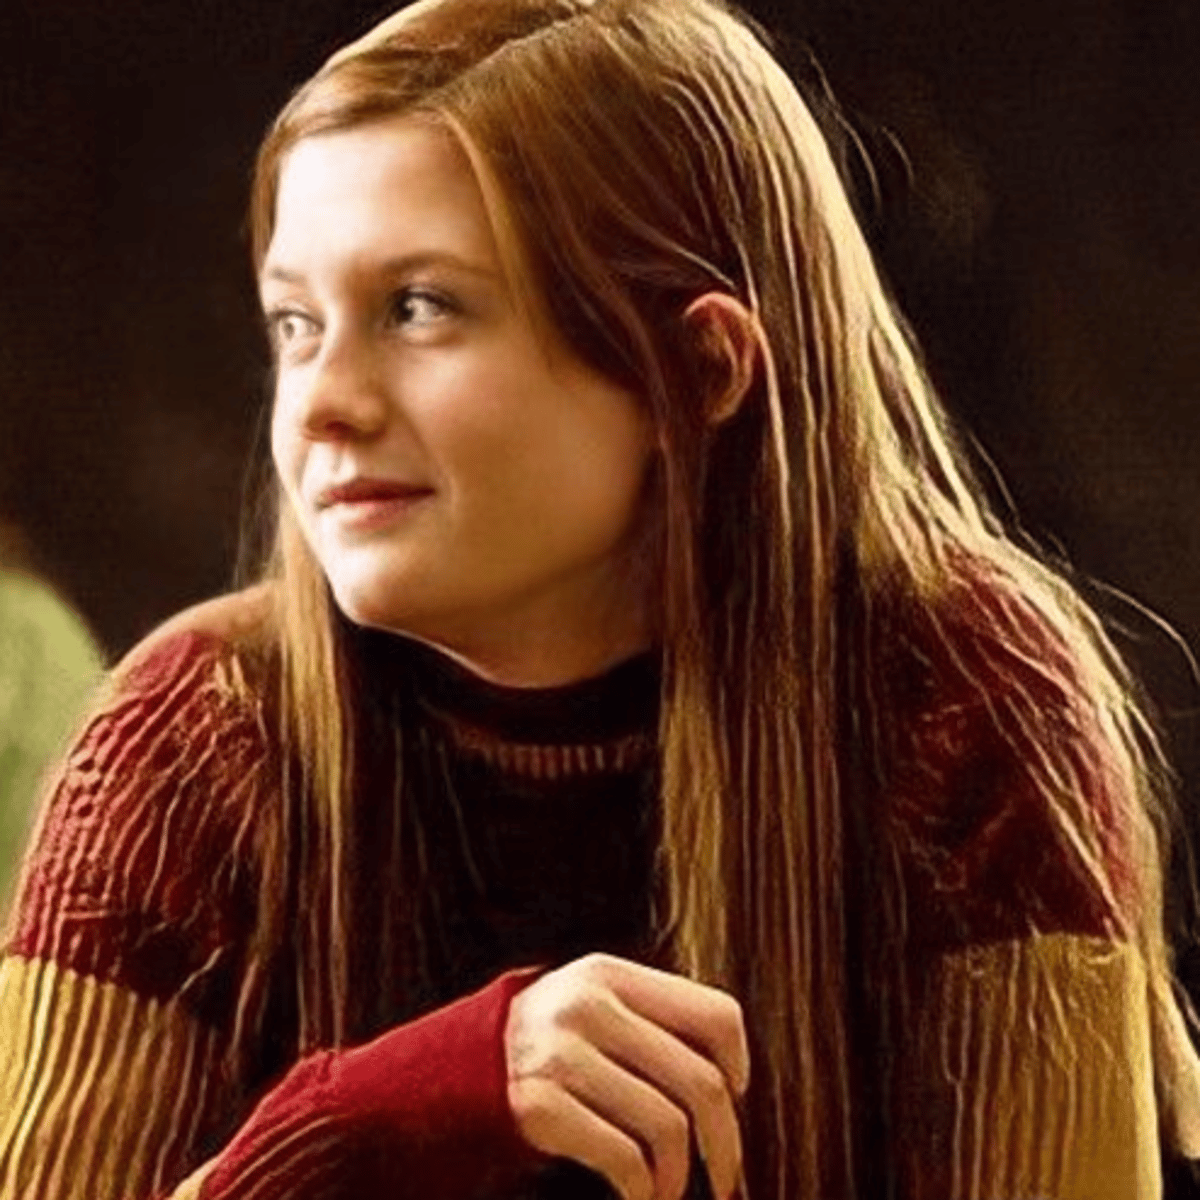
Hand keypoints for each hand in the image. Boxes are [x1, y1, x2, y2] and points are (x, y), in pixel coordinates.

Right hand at [505, 952, 749, 1199]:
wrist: (443, 1072)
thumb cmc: (540, 1047)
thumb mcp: (589, 1007)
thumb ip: (647, 1020)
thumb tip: (730, 1076)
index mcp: (609, 974)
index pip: (714, 1013)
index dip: (738, 1063)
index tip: (734, 1098)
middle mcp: (587, 1006)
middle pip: (700, 1080)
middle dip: (725, 1141)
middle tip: (724, 1173)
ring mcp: (560, 1054)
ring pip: (668, 1127)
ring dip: (678, 1176)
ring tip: (669, 1190)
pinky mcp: (537, 1106)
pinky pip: (623, 1159)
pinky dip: (642, 1189)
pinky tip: (638, 1196)